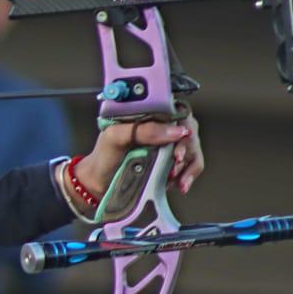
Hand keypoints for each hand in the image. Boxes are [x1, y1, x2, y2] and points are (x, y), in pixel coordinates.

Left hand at [76, 112, 203, 202]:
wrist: (99, 184)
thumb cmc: (104, 156)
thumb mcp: (115, 138)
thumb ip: (142, 130)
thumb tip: (175, 131)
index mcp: (148, 116)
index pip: (177, 109)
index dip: (183, 121)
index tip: (181, 136)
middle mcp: (161, 129)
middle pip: (189, 129)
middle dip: (187, 146)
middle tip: (176, 159)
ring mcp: (168, 147)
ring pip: (194, 149)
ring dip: (188, 164)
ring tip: (172, 176)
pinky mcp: (171, 164)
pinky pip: (191, 166)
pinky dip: (189, 175)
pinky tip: (180, 184)